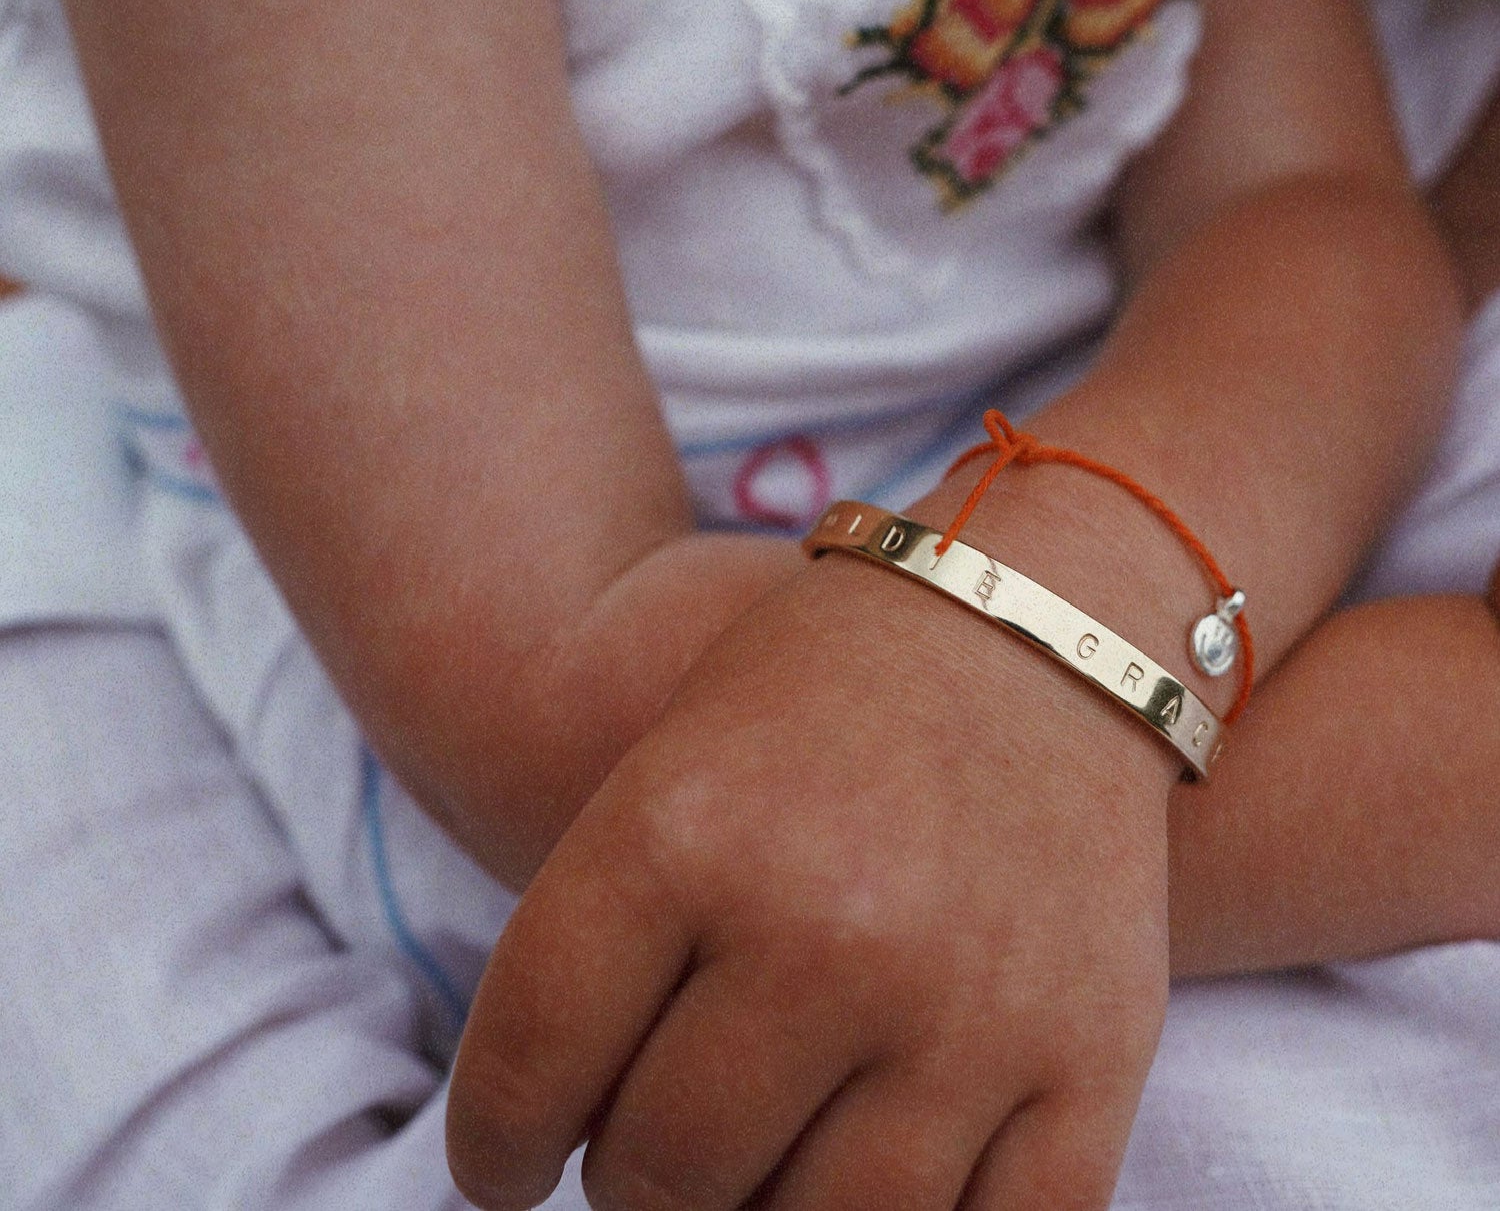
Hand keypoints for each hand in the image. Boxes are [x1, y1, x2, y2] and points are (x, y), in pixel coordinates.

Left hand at [447, 554, 1177, 1210]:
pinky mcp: (1089, 1057)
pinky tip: (864, 1174)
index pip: (529, 1065)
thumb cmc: (825, 688)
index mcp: (685, 831)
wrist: (1034, 626)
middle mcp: (823, 930)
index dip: (494, 1142)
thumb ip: (608, 948)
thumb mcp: (673, 763)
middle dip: (629, 1172)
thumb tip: (567, 1139)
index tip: (506, 1160)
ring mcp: (966, 1009)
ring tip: (751, 1151)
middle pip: (662, 1170)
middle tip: (645, 1135)